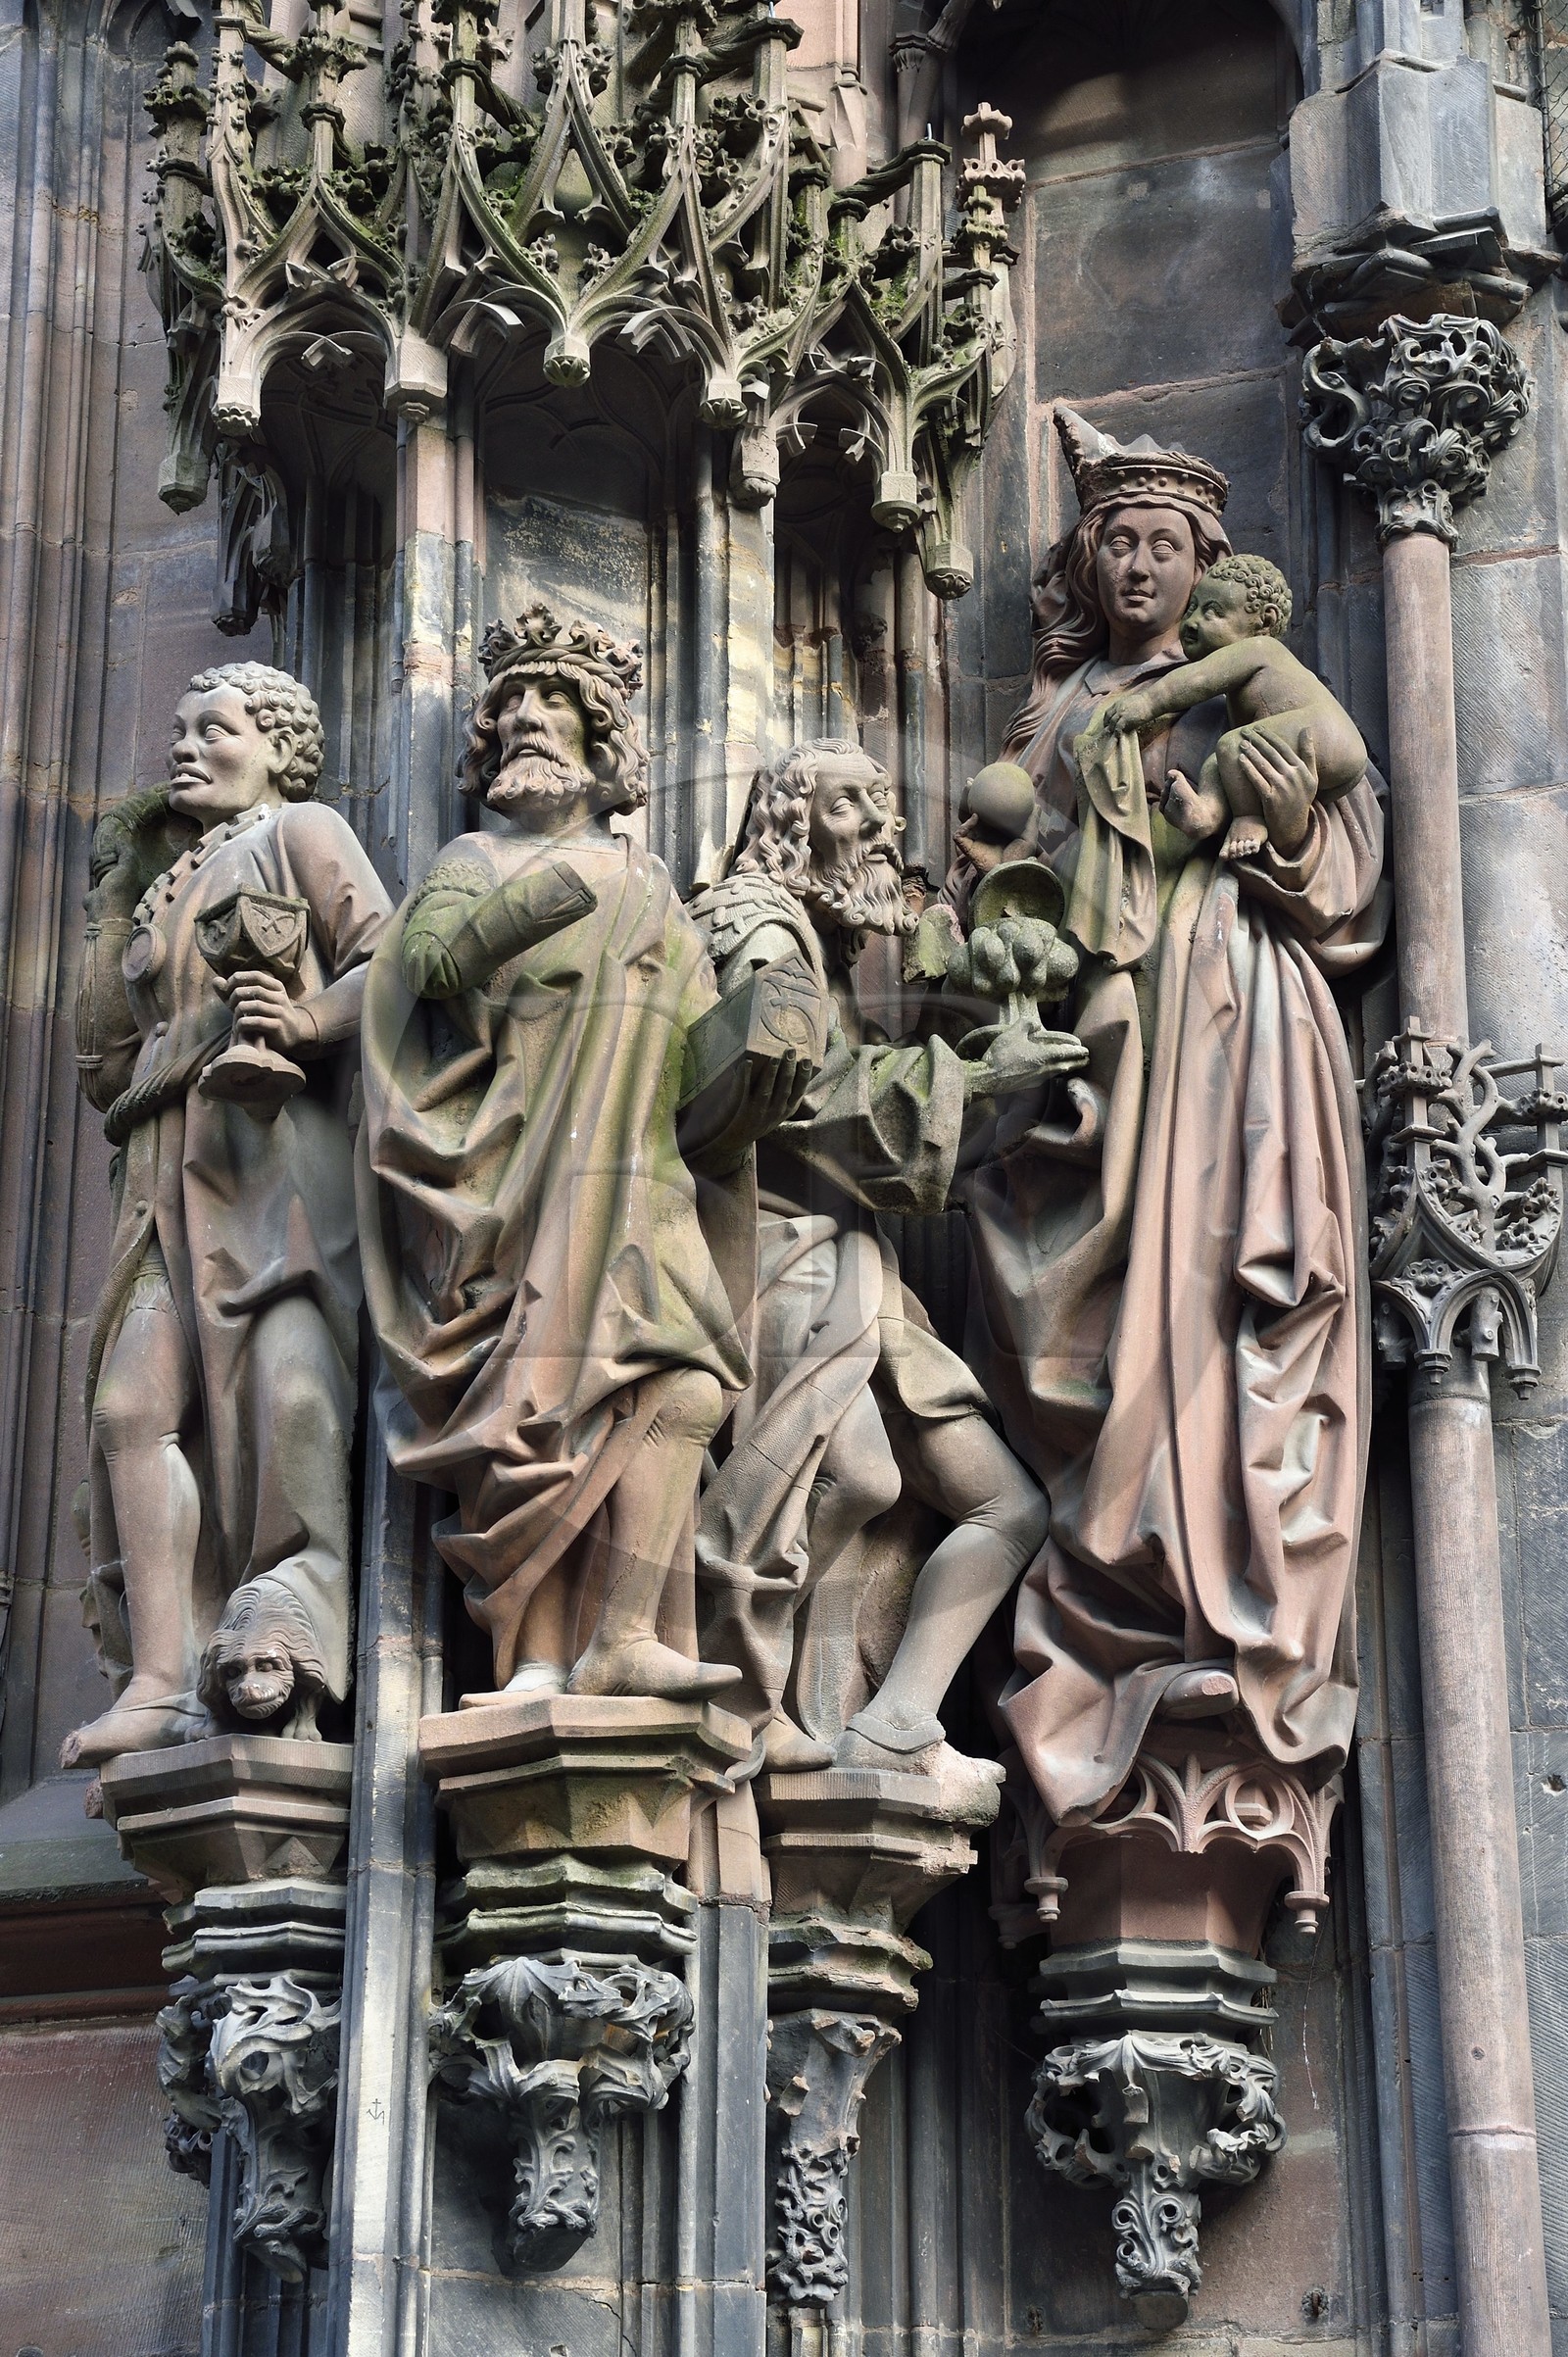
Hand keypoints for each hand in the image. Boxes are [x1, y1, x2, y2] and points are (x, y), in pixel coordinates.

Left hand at [216, 968, 318, 1055]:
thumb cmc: (268, 1016)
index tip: (227, 988)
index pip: (255, 975)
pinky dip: (243, 1024)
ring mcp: (280, 1012)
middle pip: (253, 990)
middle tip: (229, 1005)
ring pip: (254, 1005)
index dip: (238, 979)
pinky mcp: (278, 1026)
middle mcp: (280, 997)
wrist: (292, 1035)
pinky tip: (239, 1027)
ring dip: (238, 1010)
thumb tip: (215, 981)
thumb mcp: (254, 1001)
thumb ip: (233, 991)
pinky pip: (256, 1022)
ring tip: (234, 1017)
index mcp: (276, 986)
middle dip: (236, 996)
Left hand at [676, 1047, 805, 1174]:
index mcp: (786, 1111)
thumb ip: (783, 1098)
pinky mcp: (741, 1112)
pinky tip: (745, 1063)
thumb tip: (789, 1068)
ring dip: (771, 1073)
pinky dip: (744, 1076)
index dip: (804, 1076)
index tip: (806, 1060)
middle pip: (784, 1088)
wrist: (733, 1143)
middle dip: (789, 1069)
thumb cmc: (756, 1122)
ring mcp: (758, 1113)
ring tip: (774, 1057)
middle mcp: (775, 1113)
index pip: (799, 1092)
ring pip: (767, 1091)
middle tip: (790, 1050)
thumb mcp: (775, 1114)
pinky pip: (743, 1091)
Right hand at [963, 1018, 1087, 1101]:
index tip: (1086, 1050)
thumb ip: (1026, 1024)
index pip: (1066, 1053)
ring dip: (1067, 1068)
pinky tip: (1051, 1071)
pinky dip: (1055, 1072)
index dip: (1077, 1051)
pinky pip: (1048, 1077)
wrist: (989, 1078)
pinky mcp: (1030, 1085)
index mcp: (1044, 1056)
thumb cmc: (1002, 1055)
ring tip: (1072, 1065)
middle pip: (1066, 1065)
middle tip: (1086, 1059)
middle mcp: (1045, 1069)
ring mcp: (1039, 1079)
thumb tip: (1036, 1025)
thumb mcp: (1013, 1033)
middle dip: (1077, 1062)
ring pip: (1058, 1072)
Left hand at [1100, 691, 1154, 737]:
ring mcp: (1121, 713)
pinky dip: (1117, 732)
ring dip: (1111, 729)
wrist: (1151, 702)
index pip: (1108, 712)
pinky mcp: (1125, 718)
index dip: (1107, 719)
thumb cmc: (1144, 703)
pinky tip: (1118, 736)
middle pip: (1108, 717)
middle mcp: (1118, 707)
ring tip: (1113, 734)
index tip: (1107, 724)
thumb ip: (1125, 708)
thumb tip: (1123, 716)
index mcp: (1119, 703)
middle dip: (1107, 724)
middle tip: (1108, 731)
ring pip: (1111, 723)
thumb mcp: (1131, 703)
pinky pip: (1118, 727)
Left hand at [1232, 725, 1316, 857]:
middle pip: (1272, 754)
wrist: (1293, 827)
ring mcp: (1283, 788)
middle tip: (1245, 731)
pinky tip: (1240, 760)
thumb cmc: (1300, 799)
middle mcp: (1294, 777)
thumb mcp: (1311, 777)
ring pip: (1263, 765)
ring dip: (1251, 752)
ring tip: (1241, 743)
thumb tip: (1306, 729)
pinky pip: (1257, 780)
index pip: (1283, 748)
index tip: (1258, 728)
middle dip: (1257, 741)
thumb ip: (1309, 753)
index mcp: (1303, 770)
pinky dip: (1248, 768)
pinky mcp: (1271, 799)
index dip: (1269, 736)